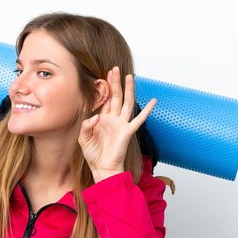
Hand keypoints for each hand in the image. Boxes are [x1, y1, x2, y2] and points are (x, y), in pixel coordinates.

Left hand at [78, 66, 156, 182]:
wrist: (102, 168)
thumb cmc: (93, 155)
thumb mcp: (83, 139)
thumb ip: (86, 126)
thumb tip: (96, 116)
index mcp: (101, 119)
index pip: (103, 100)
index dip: (103, 88)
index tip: (102, 75)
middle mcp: (112, 119)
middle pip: (115, 96)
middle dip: (115, 83)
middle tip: (114, 68)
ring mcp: (121, 124)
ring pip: (126, 103)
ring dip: (128, 89)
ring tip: (129, 76)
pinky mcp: (127, 131)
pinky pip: (139, 119)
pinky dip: (147, 110)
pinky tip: (154, 101)